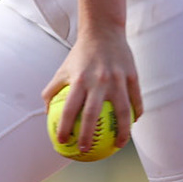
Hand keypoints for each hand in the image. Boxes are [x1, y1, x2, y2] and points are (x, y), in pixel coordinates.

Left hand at [42, 27, 142, 150]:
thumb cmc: (81, 54)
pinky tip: (133, 126)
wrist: (104, 31)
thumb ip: (52, 89)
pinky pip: (136, 100)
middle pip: (93, 114)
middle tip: (85, 150)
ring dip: (121, 132)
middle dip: (88, 135)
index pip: (70, 109)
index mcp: (80, 80)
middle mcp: (98, 81)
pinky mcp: (132, 76)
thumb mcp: (63, 69)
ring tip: (118, 146)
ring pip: (122, 111)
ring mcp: (118, 79)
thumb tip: (46, 112)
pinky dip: (136, 114)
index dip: (64, 127)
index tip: (61, 142)